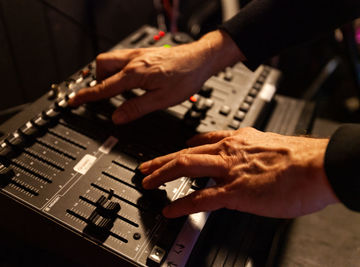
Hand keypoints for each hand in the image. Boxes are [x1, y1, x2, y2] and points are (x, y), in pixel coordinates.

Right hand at [68, 30, 243, 123]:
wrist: (201, 59)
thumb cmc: (186, 77)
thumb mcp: (162, 99)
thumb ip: (137, 108)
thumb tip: (117, 117)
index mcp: (135, 74)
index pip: (103, 87)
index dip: (87, 96)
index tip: (74, 101)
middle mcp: (133, 61)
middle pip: (101, 66)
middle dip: (96, 80)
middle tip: (101, 95)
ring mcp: (138, 55)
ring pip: (110, 60)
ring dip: (106, 74)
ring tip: (115, 89)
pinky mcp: (144, 54)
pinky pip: (121, 59)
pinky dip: (117, 70)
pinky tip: (129, 80)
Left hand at [140, 127, 338, 217]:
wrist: (318, 165)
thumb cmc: (302, 158)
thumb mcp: (272, 147)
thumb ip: (254, 152)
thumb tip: (251, 163)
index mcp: (239, 139)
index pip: (204, 139)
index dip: (185, 145)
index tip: (177, 148)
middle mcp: (229, 151)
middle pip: (186, 152)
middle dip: (162, 159)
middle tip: (147, 165)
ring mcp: (228, 170)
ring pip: (185, 167)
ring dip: (162, 175)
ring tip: (147, 182)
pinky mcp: (234, 191)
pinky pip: (199, 198)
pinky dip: (181, 205)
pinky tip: (169, 210)